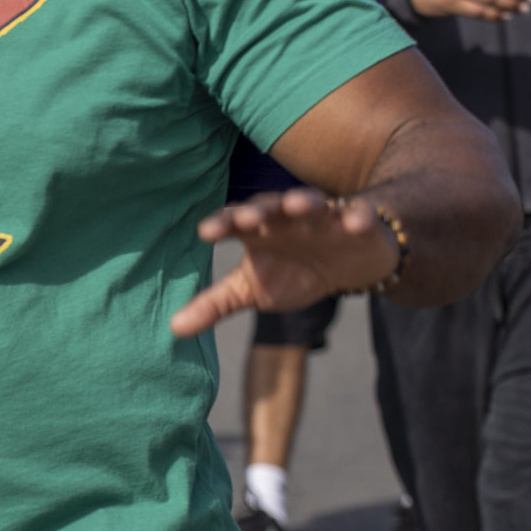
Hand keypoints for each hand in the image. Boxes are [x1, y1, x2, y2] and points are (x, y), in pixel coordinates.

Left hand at [171, 189, 401, 336]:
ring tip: (297, 205)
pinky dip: (357, 217)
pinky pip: (357, 215)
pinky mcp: (356, 222)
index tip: (205, 233)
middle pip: (267, 207)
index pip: (232, 223)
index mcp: (256, 230)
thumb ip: (214, 305)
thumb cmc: (292, 271)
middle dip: (256, 210)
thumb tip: (173, 328)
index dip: (220, 225)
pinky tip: (355, 222)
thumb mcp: (252, 290)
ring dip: (303, 201)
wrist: (349, 264)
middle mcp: (284, 217)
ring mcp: (321, 217)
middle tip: (246, 218)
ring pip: (310, 203)